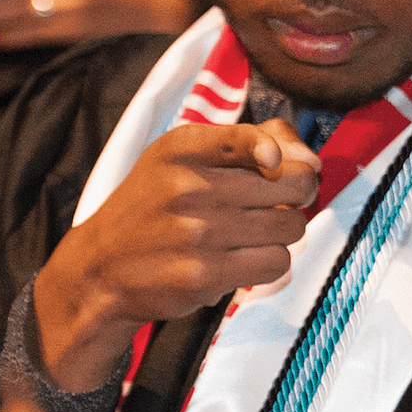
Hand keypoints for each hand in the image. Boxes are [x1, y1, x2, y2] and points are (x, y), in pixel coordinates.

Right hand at [29, 120, 318, 390]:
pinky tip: (241, 259)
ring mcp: (196, 232)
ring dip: (281, 233)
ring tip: (249, 234)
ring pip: (292, 226)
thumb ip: (252, 141)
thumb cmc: (155, 208)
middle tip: (273, 204)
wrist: (99, 269)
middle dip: (295, 196)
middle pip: (295, 185)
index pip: (251, 137)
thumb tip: (313, 161)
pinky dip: (269, 263)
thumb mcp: (183, 158)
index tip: (274, 165)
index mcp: (181, 149)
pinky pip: (277, 262)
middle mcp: (188, 186)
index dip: (281, 152)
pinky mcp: (204, 274)